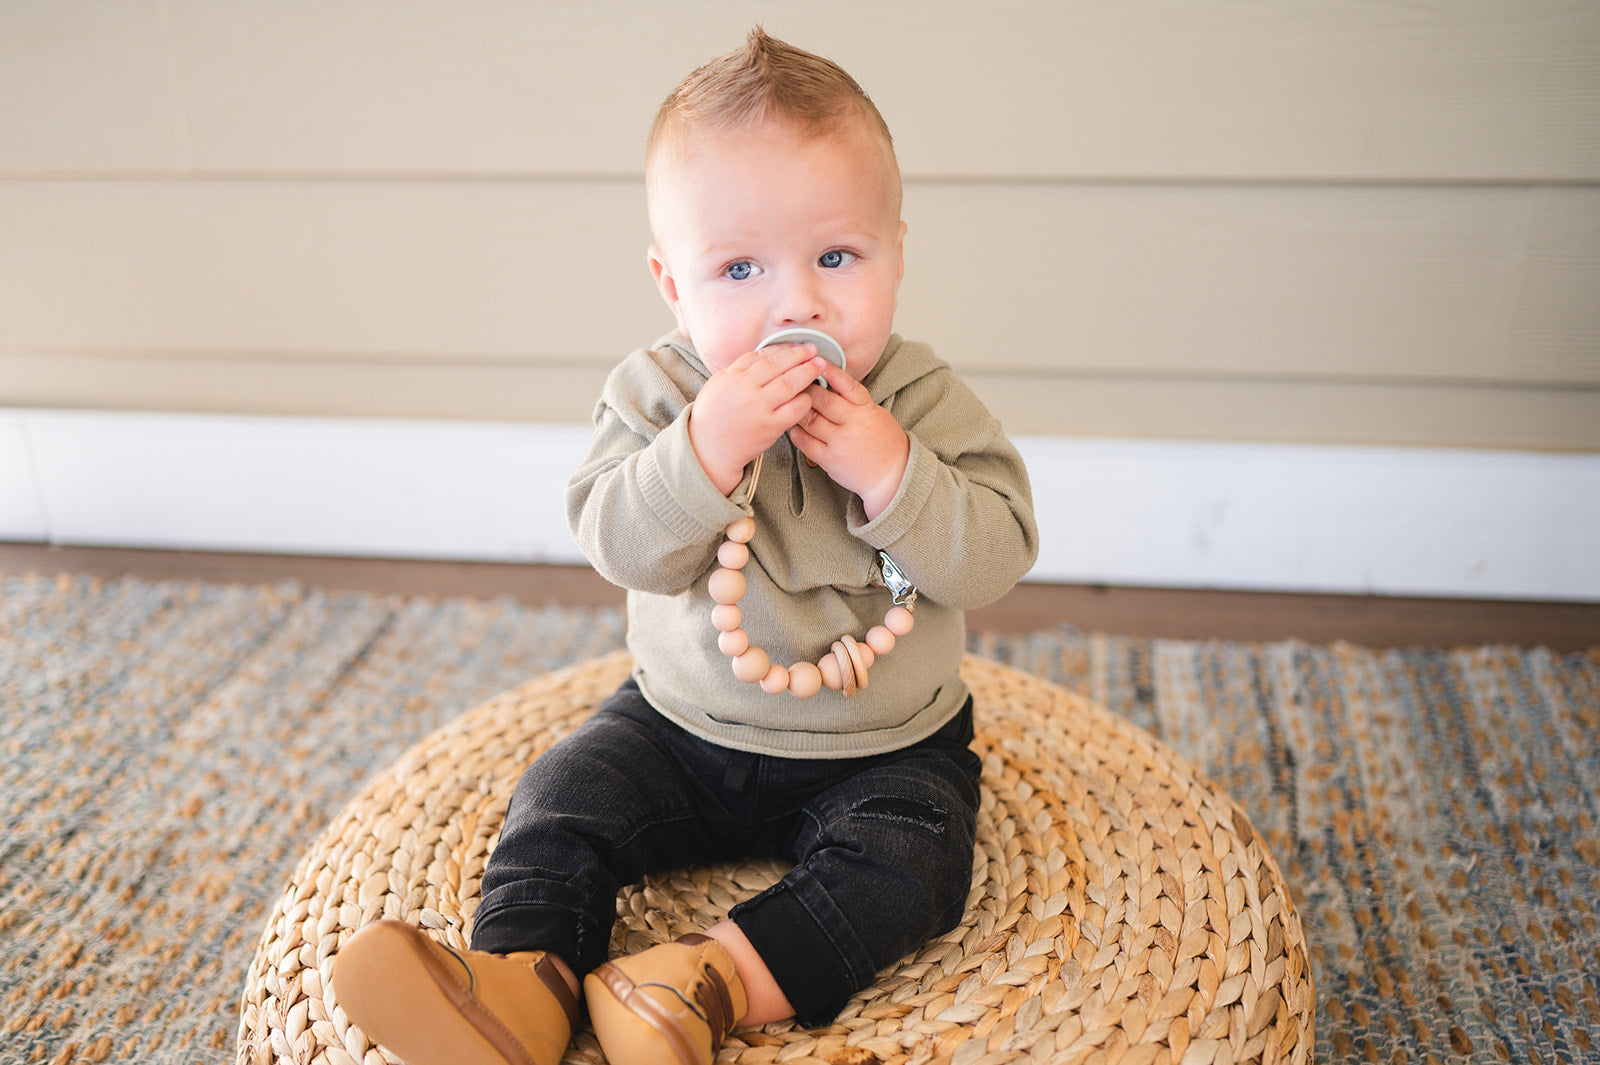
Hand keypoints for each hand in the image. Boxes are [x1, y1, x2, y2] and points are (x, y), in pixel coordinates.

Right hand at [688, 343, 829, 495]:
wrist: (709, 447)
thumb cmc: (714, 414)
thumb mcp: (719, 383)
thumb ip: (740, 369)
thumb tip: (766, 354)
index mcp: (733, 375)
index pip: (762, 355)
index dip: (782, 348)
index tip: (796, 345)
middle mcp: (746, 389)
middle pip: (778, 365)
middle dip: (799, 355)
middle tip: (814, 350)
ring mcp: (759, 407)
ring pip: (789, 384)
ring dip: (807, 372)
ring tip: (820, 365)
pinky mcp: (769, 426)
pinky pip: (793, 409)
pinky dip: (804, 400)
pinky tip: (810, 396)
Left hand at [788, 360, 909, 519]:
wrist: (892, 474)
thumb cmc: (884, 442)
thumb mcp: (875, 414)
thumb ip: (855, 401)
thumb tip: (832, 383)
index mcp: (866, 409)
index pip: (846, 384)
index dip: (830, 371)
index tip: (818, 362)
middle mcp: (853, 424)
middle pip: (823, 400)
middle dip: (807, 390)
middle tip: (798, 383)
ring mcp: (840, 443)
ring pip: (810, 420)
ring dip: (798, 410)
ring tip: (793, 404)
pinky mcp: (829, 459)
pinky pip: (805, 443)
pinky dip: (796, 432)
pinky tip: (795, 427)